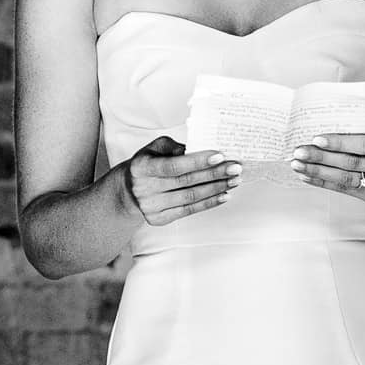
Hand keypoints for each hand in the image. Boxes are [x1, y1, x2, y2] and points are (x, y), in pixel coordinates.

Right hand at [122, 135, 238, 224]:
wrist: (129, 189)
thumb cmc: (148, 163)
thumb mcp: (154, 148)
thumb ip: (174, 146)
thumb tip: (197, 149)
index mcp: (141, 167)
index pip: (173, 165)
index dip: (198, 161)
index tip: (220, 156)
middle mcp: (144, 188)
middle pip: (186, 181)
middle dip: (215, 174)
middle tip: (235, 168)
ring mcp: (151, 206)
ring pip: (190, 197)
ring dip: (216, 189)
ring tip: (234, 181)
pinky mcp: (159, 219)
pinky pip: (189, 211)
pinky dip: (209, 203)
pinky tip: (224, 195)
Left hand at [291, 126, 364, 203]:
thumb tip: (329, 120)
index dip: (341, 142)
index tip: (317, 138)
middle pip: (351, 163)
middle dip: (321, 157)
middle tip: (298, 152)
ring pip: (345, 179)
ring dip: (317, 172)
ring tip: (297, 165)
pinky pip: (344, 190)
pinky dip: (323, 183)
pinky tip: (307, 177)